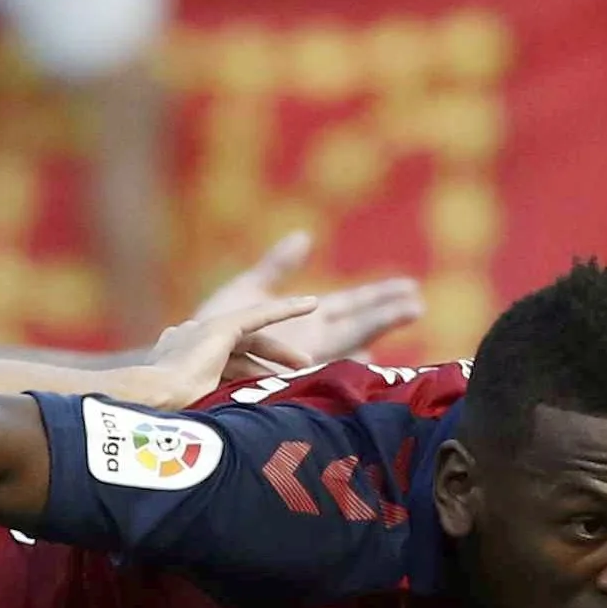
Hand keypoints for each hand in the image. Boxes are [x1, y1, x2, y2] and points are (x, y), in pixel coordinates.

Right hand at [137, 291, 320, 406]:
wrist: (154, 401)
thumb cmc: (170, 423)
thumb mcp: (197, 419)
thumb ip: (215, 415)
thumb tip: (233, 440)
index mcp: (177, 361)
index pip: (220, 366)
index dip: (246, 376)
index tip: (266, 390)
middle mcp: (189, 340)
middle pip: (240, 351)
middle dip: (269, 364)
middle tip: (297, 376)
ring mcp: (204, 331)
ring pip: (254, 337)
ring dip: (283, 351)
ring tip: (308, 364)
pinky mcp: (221, 326)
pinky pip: (261, 315)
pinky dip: (286, 310)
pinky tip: (311, 306)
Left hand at [185, 230, 428, 373]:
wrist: (187, 354)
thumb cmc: (214, 327)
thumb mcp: (251, 289)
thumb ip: (278, 266)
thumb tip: (305, 237)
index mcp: (307, 320)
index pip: (351, 306)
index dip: (380, 297)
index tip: (408, 287)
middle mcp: (310, 341)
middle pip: (359, 324)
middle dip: (387, 313)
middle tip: (419, 302)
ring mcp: (301, 357)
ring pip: (347, 342)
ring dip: (374, 332)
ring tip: (402, 322)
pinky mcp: (286, 370)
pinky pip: (321, 365)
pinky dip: (345, 362)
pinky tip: (367, 358)